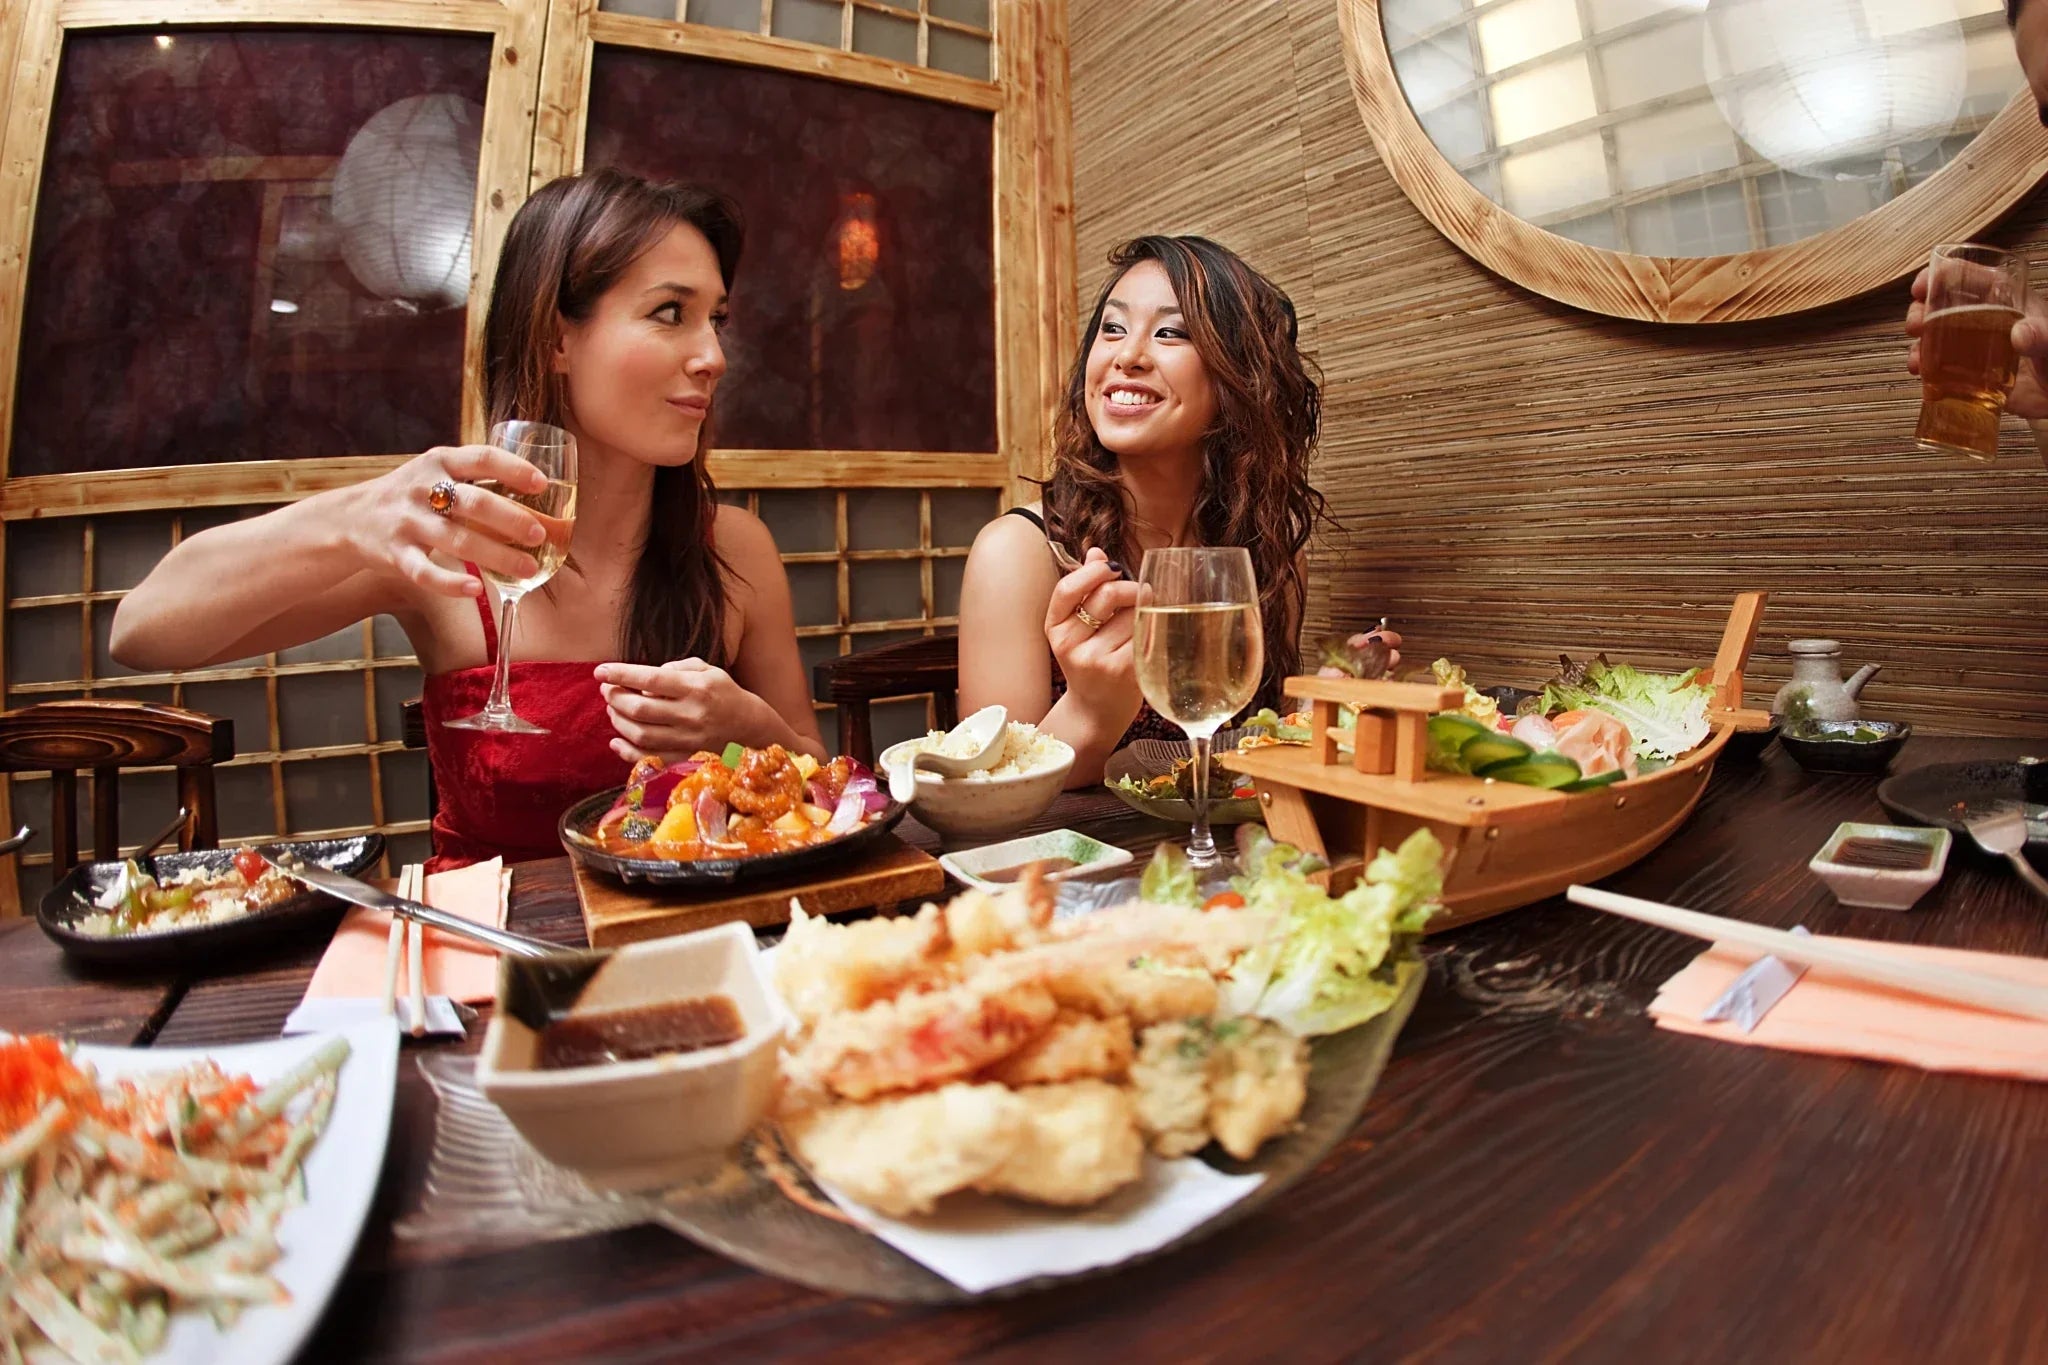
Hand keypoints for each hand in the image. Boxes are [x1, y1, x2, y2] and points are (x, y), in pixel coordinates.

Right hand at [343, 445, 549, 596]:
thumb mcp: (437, 472)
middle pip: (475, 502)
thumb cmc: (411, 496)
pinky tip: (476, 589)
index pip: (482, 458)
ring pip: (457, 540)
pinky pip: (425, 572)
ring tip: (529, 568)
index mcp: (440, 462)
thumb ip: (475, 478)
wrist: (349, 517)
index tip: (543, 485)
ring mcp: (408, 522)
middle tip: (540, 534)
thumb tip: (539, 493)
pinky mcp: (395, 553)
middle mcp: (423, 489)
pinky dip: (450, 583)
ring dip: (497, 555)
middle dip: (511, 519)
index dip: (515, 469)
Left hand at [595, 658, 756, 762]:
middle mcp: (691, 715)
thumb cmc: (726, 695)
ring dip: (619, 721)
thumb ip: (677, 667)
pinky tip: (616, 741)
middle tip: (607, 690)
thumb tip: (645, 680)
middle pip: (640, 708)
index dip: (621, 675)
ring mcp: (688, 740)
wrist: (753, 729)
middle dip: (615, 697)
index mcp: (697, 688)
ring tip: (614, 710)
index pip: (651, 679)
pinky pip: (649, 759)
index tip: (600, 671)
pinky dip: (627, 752)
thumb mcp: (709, 670)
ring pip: (640, 734)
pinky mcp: (685, 758)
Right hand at [1045, 548, 1142, 715]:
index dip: (1093, 571)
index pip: (1067, 589)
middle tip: (1138, 592)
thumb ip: (1085, 589)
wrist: (1096, 710)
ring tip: (1141, 620)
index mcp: (1054, 630)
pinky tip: (1151, 631)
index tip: (1110, 568)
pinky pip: (1147, 632)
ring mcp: (1097, 661)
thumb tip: (1096, 552)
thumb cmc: (1091, 661)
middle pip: (1107, 594)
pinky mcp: (1125, 672)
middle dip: (1130, 586)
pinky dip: (1154, 626)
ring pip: (1133, 612)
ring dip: (1144, 608)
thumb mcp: (1076, 628)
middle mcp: (1071, 646)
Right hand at [1906, 266, 2047, 420]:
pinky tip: (1920, 371)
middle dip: (1922, 310)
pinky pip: (1937, 363)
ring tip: (1916, 354)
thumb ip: (2042, 335)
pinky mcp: (1967, 371)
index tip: (1921, 287)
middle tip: (1916, 324)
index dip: (1941, 275)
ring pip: (1935, 333)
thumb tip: (2019, 333)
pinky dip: (1923, 365)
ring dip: (1918, 340)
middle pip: (1943, 304)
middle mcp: (1985, 319)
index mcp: (2006, 301)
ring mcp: (1974, 346)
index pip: (1970, 277)